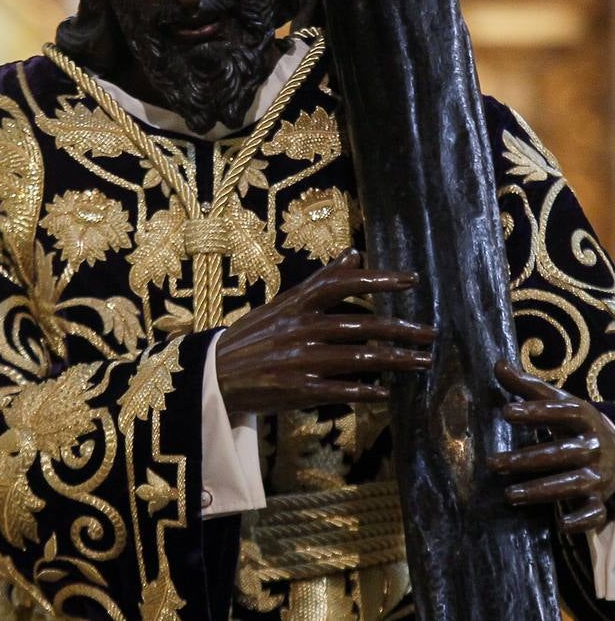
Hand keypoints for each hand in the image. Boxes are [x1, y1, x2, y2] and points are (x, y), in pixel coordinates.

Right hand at [215, 249, 432, 414]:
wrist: (215, 374)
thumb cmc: (255, 336)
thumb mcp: (284, 303)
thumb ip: (321, 280)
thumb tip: (354, 253)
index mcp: (296, 303)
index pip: (342, 283)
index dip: (378, 280)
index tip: (412, 280)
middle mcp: (300, 327)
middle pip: (360, 325)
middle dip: (401, 330)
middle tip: (431, 333)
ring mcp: (299, 359)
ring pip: (358, 358)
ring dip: (395, 361)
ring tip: (422, 362)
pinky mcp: (297, 389)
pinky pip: (340, 390)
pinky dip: (366, 391)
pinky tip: (386, 392)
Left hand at [489, 360, 614, 534]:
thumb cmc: (575, 423)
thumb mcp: (557, 401)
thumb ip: (527, 386)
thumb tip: (497, 364)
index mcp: (584, 418)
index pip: (562, 412)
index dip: (536, 411)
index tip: (505, 412)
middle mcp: (594, 447)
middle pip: (562, 453)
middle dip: (528, 460)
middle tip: (493, 463)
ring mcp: (600, 475)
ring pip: (574, 484)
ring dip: (543, 490)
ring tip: (510, 494)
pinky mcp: (601, 499)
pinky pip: (596, 513)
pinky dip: (581, 520)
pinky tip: (560, 524)